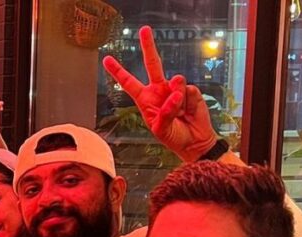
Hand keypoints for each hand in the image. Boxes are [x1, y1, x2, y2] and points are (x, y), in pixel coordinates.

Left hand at [102, 26, 216, 161]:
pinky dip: (189, 103)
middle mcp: (159, 90)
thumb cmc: (173, 136)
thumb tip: (175, 93)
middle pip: (153, 64)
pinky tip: (189, 111)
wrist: (194, 141)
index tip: (106, 59)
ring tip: (180, 113)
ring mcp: (175, 89)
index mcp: (145, 99)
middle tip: (145, 30)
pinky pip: (188, 91)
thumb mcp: (161, 130)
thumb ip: (165, 112)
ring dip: (177, 99)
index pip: (128, 83)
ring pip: (175, 81)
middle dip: (149, 46)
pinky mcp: (191, 91)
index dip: (118, 71)